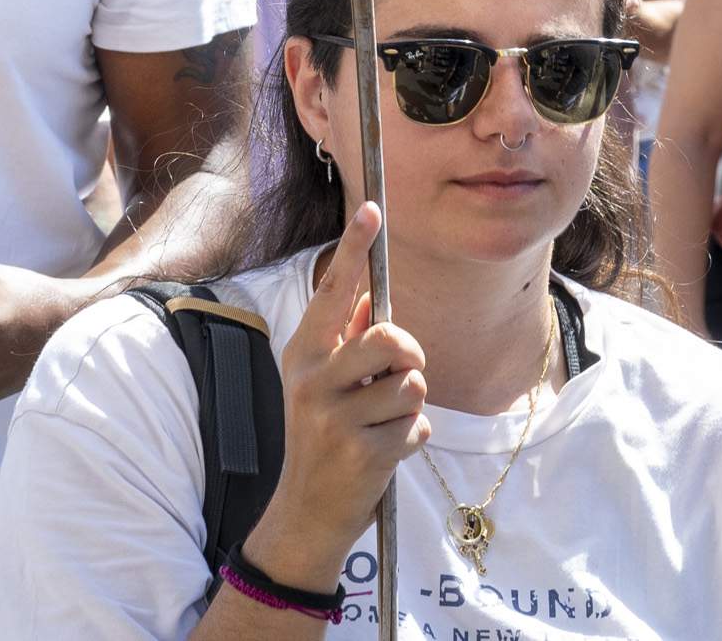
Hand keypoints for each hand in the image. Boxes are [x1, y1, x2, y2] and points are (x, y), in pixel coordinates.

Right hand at [242, 202, 427, 593]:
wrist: (305, 512)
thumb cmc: (323, 438)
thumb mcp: (321, 385)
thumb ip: (347, 342)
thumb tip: (374, 295)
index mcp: (304, 353)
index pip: (332, 291)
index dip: (353, 248)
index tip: (370, 209)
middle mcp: (314, 379)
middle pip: (393, 338)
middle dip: (410, 357)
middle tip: (397, 379)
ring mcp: (336, 417)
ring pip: (413, 385)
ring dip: (410, 407)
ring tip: (381, 424)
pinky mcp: (362, 451)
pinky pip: (417, 426)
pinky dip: (411, 440)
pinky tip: (383, 454)